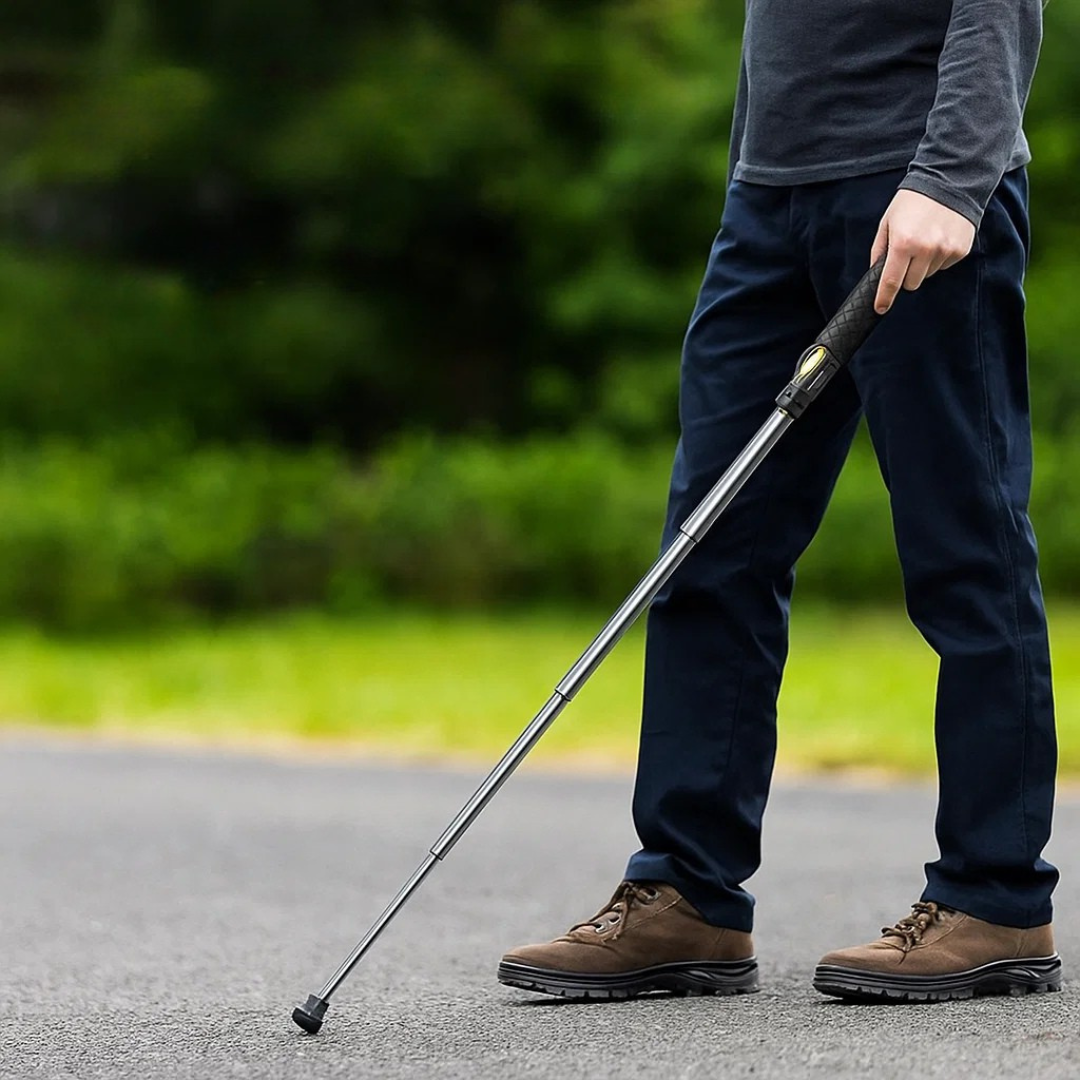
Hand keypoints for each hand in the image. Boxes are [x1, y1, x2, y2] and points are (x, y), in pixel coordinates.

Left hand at [871, 190, 975, 313]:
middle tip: (907, 256)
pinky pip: (944, 266)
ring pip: (928, 275)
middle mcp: (925, 249)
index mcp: (903, 243)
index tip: (880, 308)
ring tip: (925, 240)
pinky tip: (939, 238)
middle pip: (911, 284)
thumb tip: (876, 272)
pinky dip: (939, 258)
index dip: (884, 298)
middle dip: (905, 276)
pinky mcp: (961, 250)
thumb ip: (880, 250)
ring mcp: (945, 250)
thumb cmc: (913, 201)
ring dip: (923, 265)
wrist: (950, 180)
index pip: (891, 281)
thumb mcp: (888, 222)